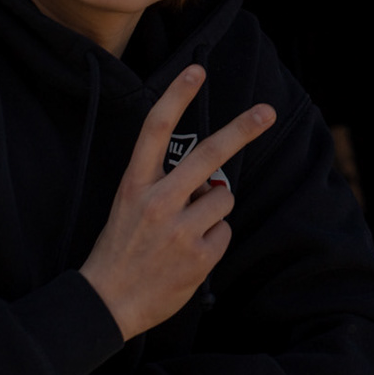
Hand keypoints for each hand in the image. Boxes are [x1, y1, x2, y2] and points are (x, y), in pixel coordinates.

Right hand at [80, 65, 275, 340]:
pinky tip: (188, 255)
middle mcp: (157, 201)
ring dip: (214, 212)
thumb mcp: (128, 207)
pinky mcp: (198, 256)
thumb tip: (212, 180)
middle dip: (242, 130)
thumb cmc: (120, 251)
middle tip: (267, 111)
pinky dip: (213, 241)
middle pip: (208, 155)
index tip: (196, 71)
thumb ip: (165, 186)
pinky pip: (224, 233)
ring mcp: (179, 229)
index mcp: (134, 185)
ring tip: (186, 232)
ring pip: (223, 199)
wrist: (106, 303)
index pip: (154, 130)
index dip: (176, 97)